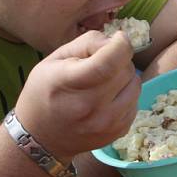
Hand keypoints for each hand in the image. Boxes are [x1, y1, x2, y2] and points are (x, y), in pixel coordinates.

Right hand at [13, 31, 139, 163]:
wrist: (41, 139)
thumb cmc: (44, 93)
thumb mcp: (54, 60)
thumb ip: (86, 43)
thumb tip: (116, 41)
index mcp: (68, 83)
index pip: (107, 63)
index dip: (121, 45)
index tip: (120, 38)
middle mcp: (90, 106)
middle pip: (125, 70)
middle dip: (120, 59)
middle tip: (104, 62)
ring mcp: (107, 123)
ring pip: (135, 85)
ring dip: (125, 77)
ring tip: (105, 81)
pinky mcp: (119, 131)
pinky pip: (135, 102)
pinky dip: (126, 94)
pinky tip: (108, 98)